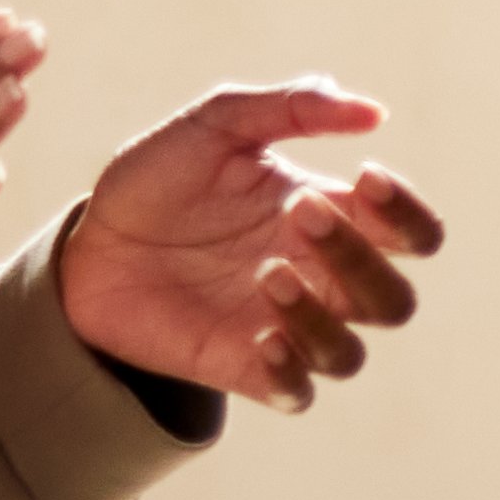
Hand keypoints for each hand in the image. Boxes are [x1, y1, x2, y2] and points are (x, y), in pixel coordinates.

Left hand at [55, 79, 453, 409]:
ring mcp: (284, 329)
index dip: (407, 213)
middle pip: (392, 301)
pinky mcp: (243, 369)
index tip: (366, 176)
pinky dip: (289, 369)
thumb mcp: (217, 123)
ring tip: (267, 273)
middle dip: (358, 258)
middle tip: (297, 211)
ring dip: (320, 316)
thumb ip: (292, 107)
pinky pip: (296, 392)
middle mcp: (320, 282)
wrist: (86, 243)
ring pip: (349, 354)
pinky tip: (261, 335)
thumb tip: (373, 111)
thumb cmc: (159, 180)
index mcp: (331, 220)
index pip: (413, 235)